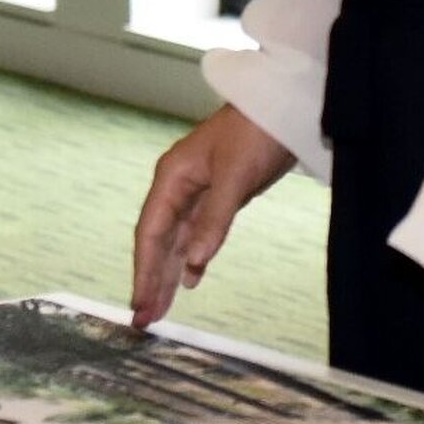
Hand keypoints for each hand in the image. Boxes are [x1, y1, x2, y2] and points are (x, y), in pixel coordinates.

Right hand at [130, 108, 297, 327]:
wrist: (283, 104)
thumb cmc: (256, 132)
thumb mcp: (236, 177)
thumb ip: (214, 221)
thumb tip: (194, 264)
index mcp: (172, 177)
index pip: (150, 233)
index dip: (144, 270)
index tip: (140, 304)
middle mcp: (179, 185)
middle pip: (159, 241)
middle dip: (151, 279)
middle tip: (143, 320)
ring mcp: (198, 190)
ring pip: (177, 240)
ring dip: (169, 274)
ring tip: (160, 309)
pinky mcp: (219, 194)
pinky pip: (197, 232)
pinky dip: (193, 257)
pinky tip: (190, 280)